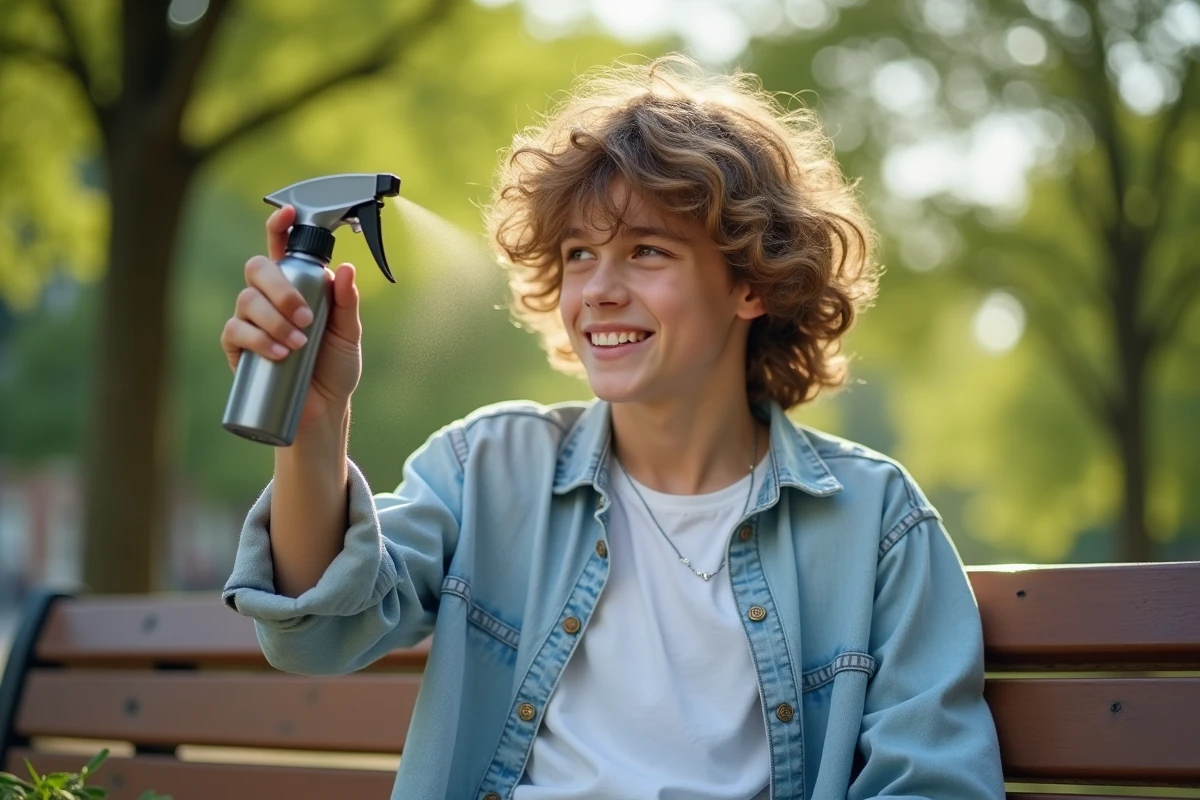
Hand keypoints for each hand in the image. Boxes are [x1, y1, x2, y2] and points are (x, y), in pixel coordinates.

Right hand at [219, 204, 362, 433]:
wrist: (323, 410)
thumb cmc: (334, 368)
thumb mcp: (348, 334)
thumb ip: (347, 303)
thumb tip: (345, 270)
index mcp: (295, 287)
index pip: (281, 249)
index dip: (280, 227)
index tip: (288, 212)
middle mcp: (268, 299)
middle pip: (257, 269)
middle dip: (280, 288)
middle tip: (306, 316)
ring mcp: (250, 321)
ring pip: (246, 300)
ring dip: (273, 319)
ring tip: (299, 344)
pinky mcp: (238, 348)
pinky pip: (235, 331)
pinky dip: (257, 339)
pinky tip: (278, 353)